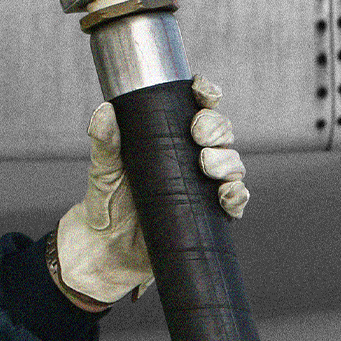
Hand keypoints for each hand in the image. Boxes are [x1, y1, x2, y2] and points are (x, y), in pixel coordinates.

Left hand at [52, 75, 247, 307]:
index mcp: (172, 136)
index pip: (198, 107)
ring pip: (232, 163)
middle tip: (198, 134)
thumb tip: (104, 112)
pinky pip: (236, 201)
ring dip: (226, 160)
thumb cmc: (108, 200)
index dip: (206, 95)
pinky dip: (237, 195)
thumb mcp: (103, 168)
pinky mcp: (211, 215)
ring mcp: (205, 185)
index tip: (201, 92)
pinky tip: (227, 193)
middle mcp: (194, 157)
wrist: (108, 248)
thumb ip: (104, 141)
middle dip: (216, 127)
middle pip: (221, 132)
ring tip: (206, 165)